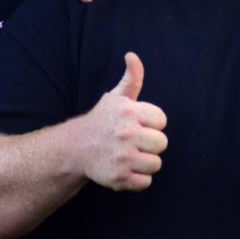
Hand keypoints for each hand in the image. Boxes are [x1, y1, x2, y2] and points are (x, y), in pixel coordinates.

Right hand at [81, 52, 167, 191]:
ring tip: (132, 155)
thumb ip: (132, 77)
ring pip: (156, 164)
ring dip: (146, 162)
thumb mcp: (117, 97)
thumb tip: (132, 56)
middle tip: (136, 142)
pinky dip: (139, 179)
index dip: (152, 123)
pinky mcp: (118, 178)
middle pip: (162, 143)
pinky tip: (127, 169)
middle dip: (151, 144)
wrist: (77, 148)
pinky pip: (146, 182)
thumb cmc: (103, 120)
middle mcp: (126, 134)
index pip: (161, 121)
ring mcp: (122, 157)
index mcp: (128, 112)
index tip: (139, 124)